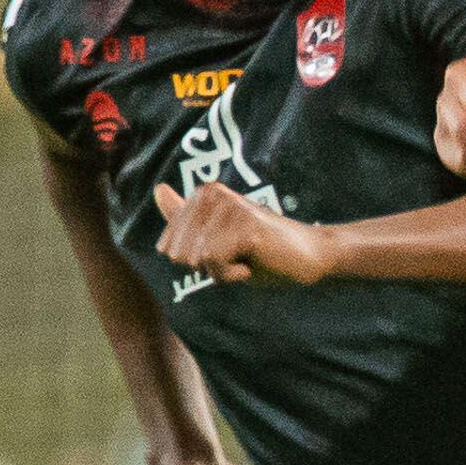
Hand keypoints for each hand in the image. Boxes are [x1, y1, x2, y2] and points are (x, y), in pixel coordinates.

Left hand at [154, 179, 331, 285]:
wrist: (307, 256)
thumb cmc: (261, 248)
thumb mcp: (217, 234)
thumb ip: (186, 215)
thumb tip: (158, 190)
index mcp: (204, 194)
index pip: (170, 245)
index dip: (195, 262)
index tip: (225, 252)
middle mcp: (213, 194)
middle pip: (180, 253)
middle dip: (206, 267)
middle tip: (237, 256)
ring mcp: (229, 209)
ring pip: (198, 260)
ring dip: (222, 271)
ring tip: (248, 258)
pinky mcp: (245, 227)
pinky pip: (215, 263)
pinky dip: (232, 274)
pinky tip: (254, 262)